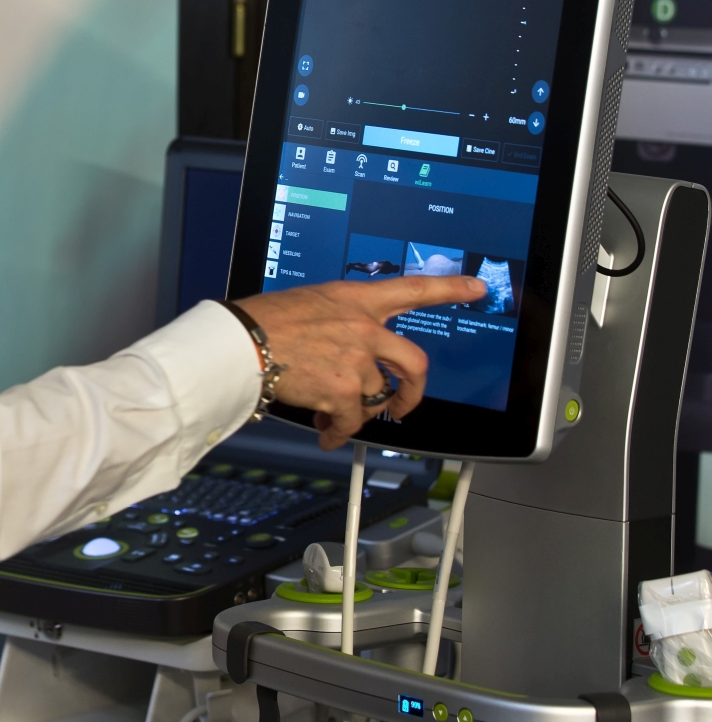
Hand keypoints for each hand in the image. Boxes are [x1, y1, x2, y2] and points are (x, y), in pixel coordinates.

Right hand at [236, 275, 486, 446]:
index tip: (477, 287)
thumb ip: (342, 323)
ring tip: (334, 417)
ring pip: (377, 398)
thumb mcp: (312, 304)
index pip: (413, 288)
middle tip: (405, 404)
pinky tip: (327, 433)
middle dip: (413, 392)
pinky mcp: (343, 391)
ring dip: (358, 414)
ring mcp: (357, 360)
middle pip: (414, 363)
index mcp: (357, 300)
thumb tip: (350, 354)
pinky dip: (339, 433)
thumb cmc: (266, 321)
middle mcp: (365, 328)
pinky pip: (352, 421)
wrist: (243, 341)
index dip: (450, 287)